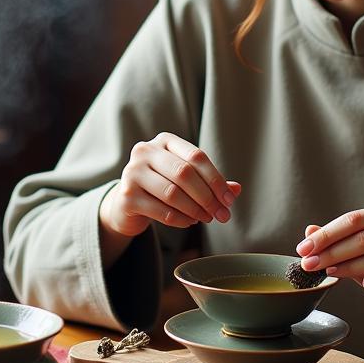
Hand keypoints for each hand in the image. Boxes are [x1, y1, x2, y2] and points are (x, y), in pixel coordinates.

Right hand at [100, 132, 240, 237]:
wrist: (127, 203)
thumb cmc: (162, 186)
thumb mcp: (186, 179)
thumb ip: (210, 181)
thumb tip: (236, 189)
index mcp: (164, 140)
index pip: (196, 156)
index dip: (216, 179)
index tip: (229, 199)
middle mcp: (145, 151)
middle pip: (184, 173)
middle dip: (207, 197)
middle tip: (222, 214)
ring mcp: (132, 172)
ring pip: (172, 193)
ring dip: (196, 209)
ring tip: (207, 218)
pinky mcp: (127, 196)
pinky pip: (161, 211)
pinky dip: (181, 219)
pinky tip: (190, 222)